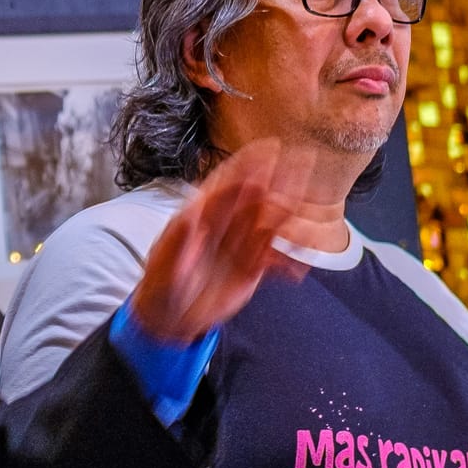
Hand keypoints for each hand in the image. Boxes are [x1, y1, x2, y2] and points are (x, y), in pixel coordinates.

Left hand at [129, 138, 305, 343]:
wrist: (169, 319)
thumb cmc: (160, 286)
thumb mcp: (164, 266)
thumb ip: (178, 242)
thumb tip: (189, 217)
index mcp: (201, 213)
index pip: (228, 183)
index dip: (250, 164)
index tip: (271, 148)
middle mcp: (224, 223)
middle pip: (257, 195)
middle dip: (281, 178)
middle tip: (306, 161)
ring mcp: (240, 244)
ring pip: (271, 223)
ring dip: (291, 216)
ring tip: (307, 218)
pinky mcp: (251, 267)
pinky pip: (275, 258)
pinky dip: (289, 261)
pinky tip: (298, 268)